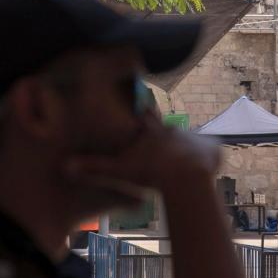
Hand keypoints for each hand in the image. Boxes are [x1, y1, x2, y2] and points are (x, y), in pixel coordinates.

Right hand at [64, 113, 220, 193]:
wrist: (185, 176)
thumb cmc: (150, 172)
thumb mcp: (119, 170)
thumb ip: (94, 167)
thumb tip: (65, 166)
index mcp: (152, 131)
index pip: (144, 115)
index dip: (142, 110)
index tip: (141, 101)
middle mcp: (174, 130)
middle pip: (168, 128)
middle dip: (166, 133)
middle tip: (164, 138)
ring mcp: (195, 137)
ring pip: (191, 142)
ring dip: (188, 151)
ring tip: (187, 164)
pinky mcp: (213, 147)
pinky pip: (212, 152)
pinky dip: (209, 160)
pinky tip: (207, 170)